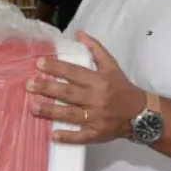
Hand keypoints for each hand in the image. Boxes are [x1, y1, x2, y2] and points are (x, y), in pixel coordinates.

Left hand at [27, 32, 146, 144]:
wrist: (141, 113)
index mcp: (99, 81)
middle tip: (29, 85)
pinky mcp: (97, 134)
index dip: (56, 68)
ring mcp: (96, 118)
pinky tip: (53, 135)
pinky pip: (81, 136)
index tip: (39, 64)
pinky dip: (67, 136)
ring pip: (70, 114)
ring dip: (50, 111)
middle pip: (68, 93)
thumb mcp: (112, 66)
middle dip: (47, 88)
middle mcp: (96, 99)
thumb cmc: (122, 88)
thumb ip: (96, 49)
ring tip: (32, 107)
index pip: (74, 73)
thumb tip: (80, 33)